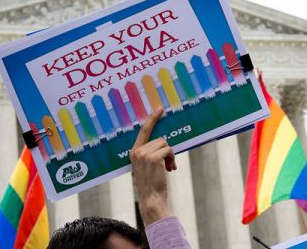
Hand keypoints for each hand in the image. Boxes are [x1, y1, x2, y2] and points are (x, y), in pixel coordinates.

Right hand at [130, 107, 176, 226]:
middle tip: (167, 166)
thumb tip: (164, 141)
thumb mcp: (148, 166)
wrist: (151, 198)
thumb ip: (150, 153)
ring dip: (170, 156)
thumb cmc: (152, 184)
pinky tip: (169, 170)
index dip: (152, 119)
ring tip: (167, 169)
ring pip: (165, 144)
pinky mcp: (153, 158)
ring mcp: (144, 154)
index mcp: (133, 152)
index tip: (160, 108)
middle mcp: (136, 151)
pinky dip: (172, 159)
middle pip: (159, 139)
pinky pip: (169, 150)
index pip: (143, 131)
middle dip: (167, 152)